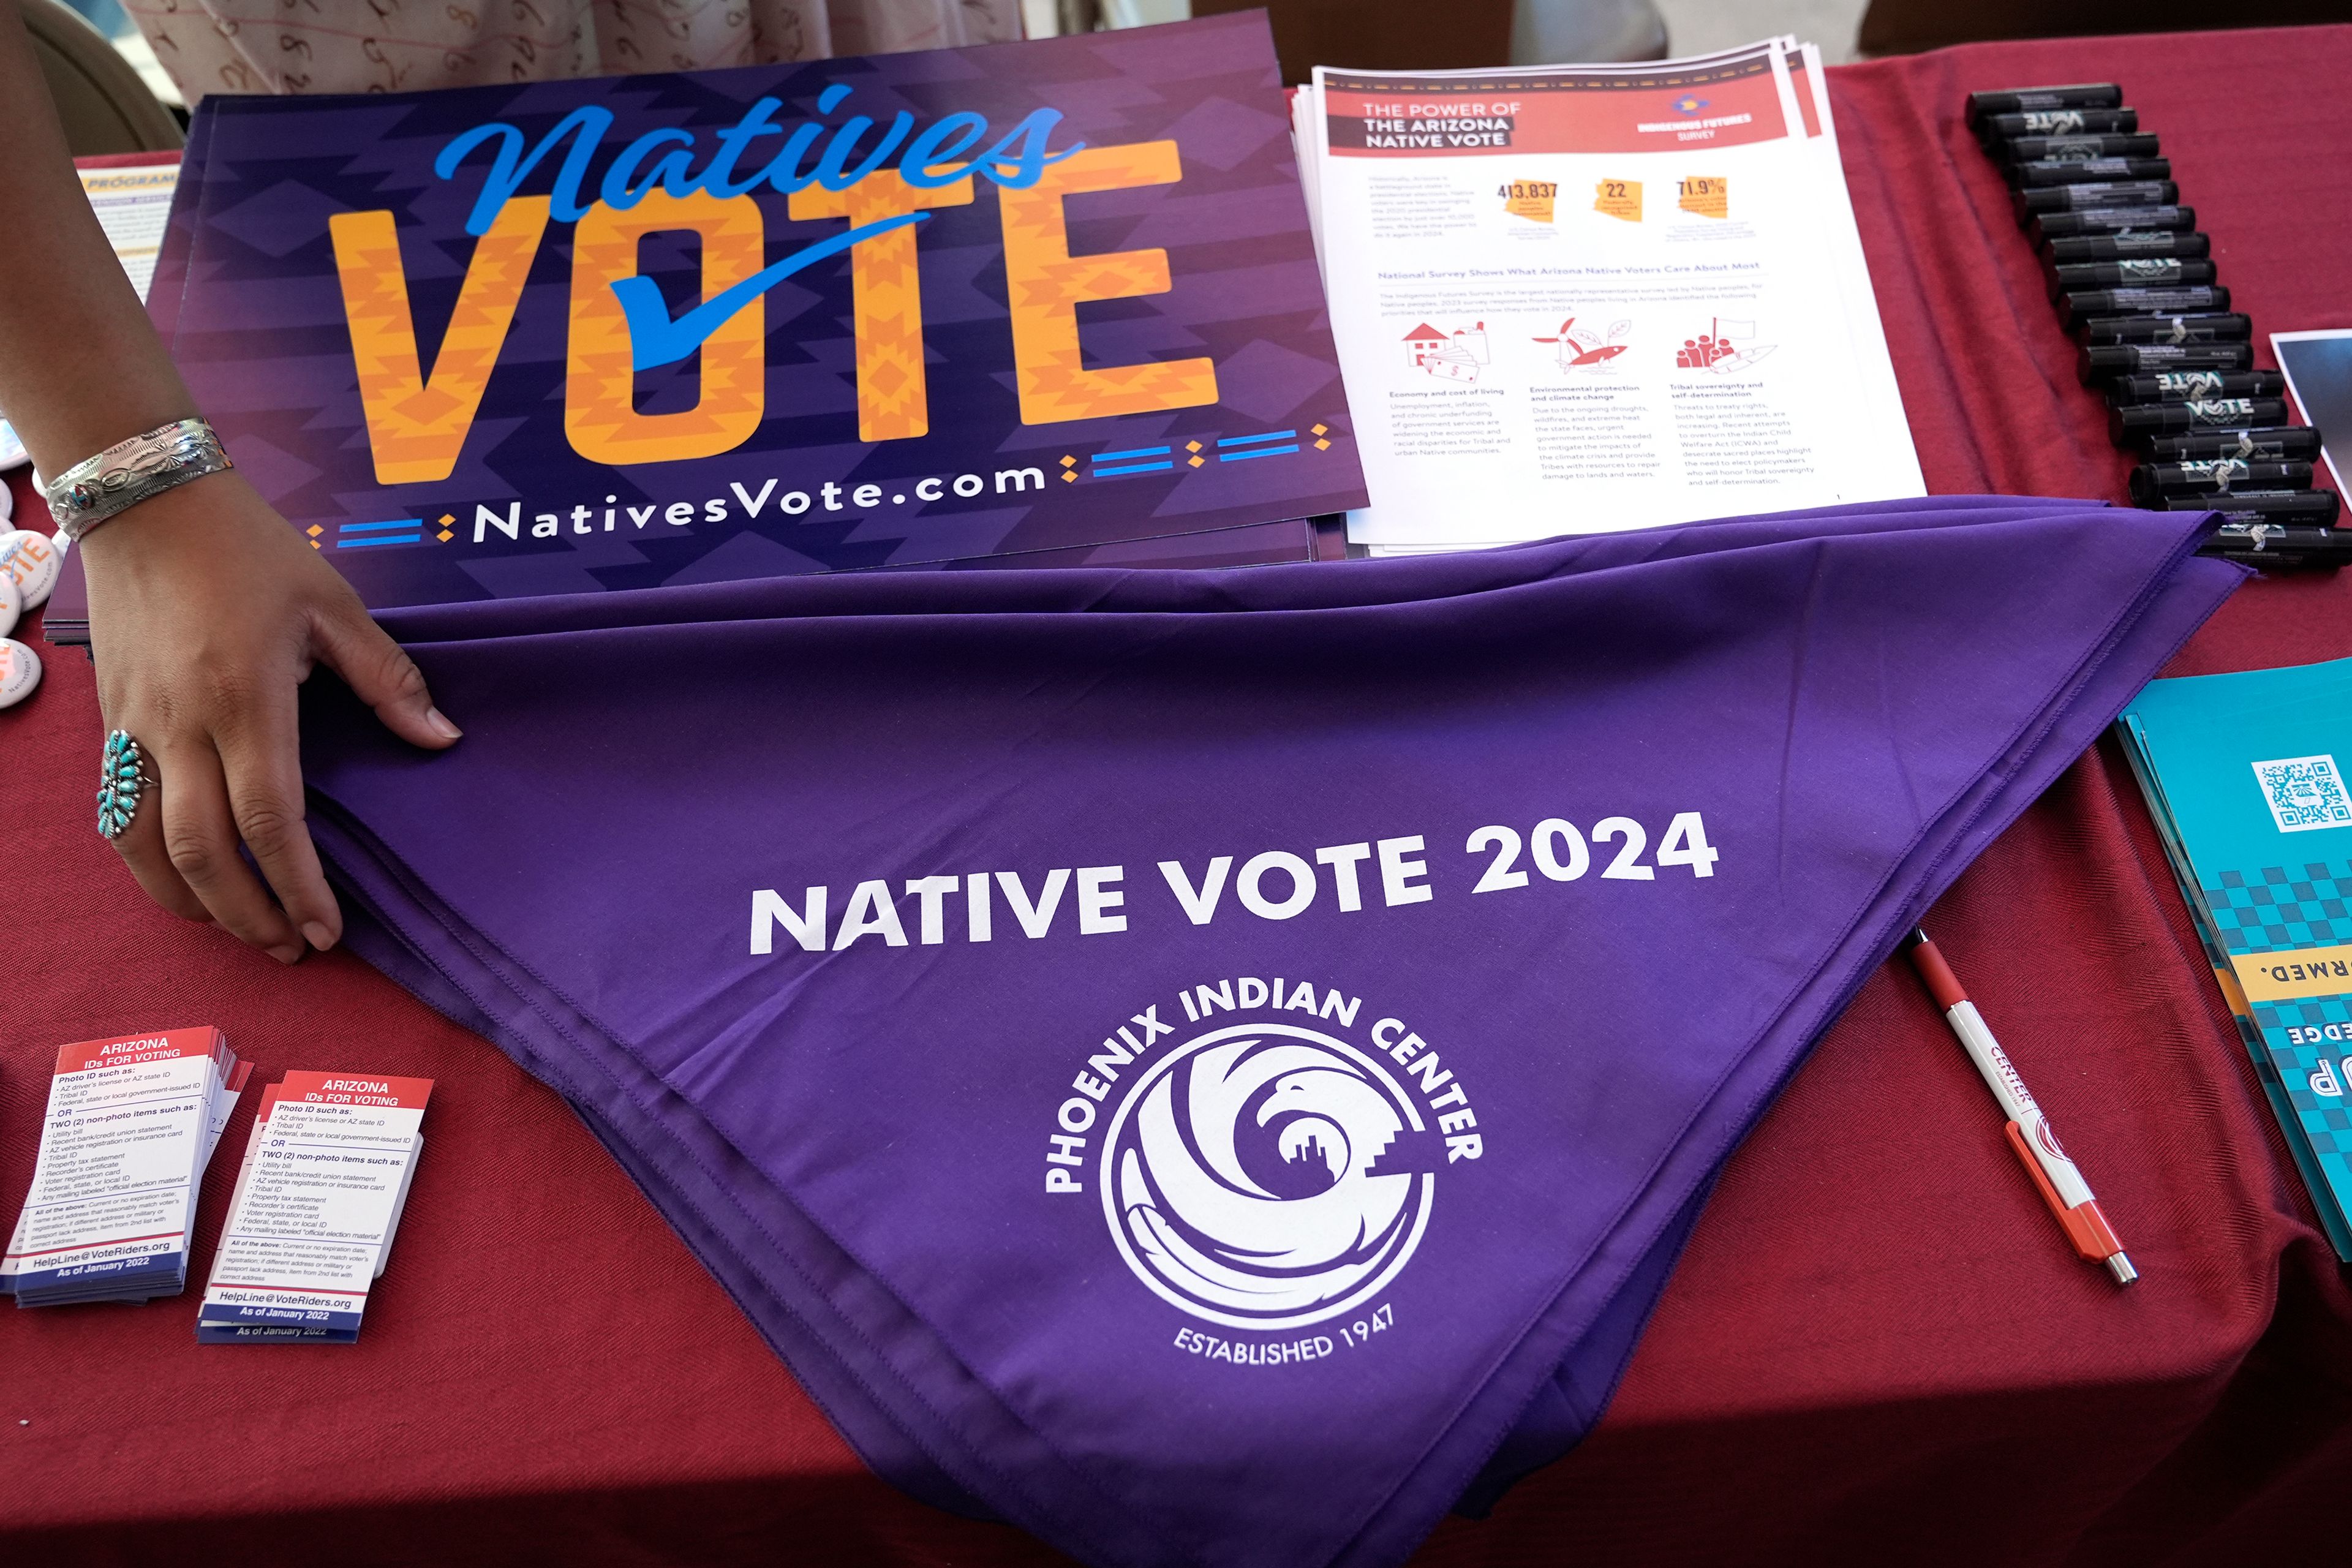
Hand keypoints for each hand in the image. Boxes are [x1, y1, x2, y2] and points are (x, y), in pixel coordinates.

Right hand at [78, 471, 460, 961]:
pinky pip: (116, 816)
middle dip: (252, 915)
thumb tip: (443, 738)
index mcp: (245, 699)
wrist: (147, 503)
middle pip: (205, 853)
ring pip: (147, 847)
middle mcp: (180, 726)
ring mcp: (134, 730)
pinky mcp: (108, 726)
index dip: (300, 885)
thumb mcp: (333, 605)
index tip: (328, 930)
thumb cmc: (248, 551)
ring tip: (245, 932)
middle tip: (295, 949)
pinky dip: (148, 865)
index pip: (272, 820)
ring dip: (195, 904)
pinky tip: (186, 887)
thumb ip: (388, 678)